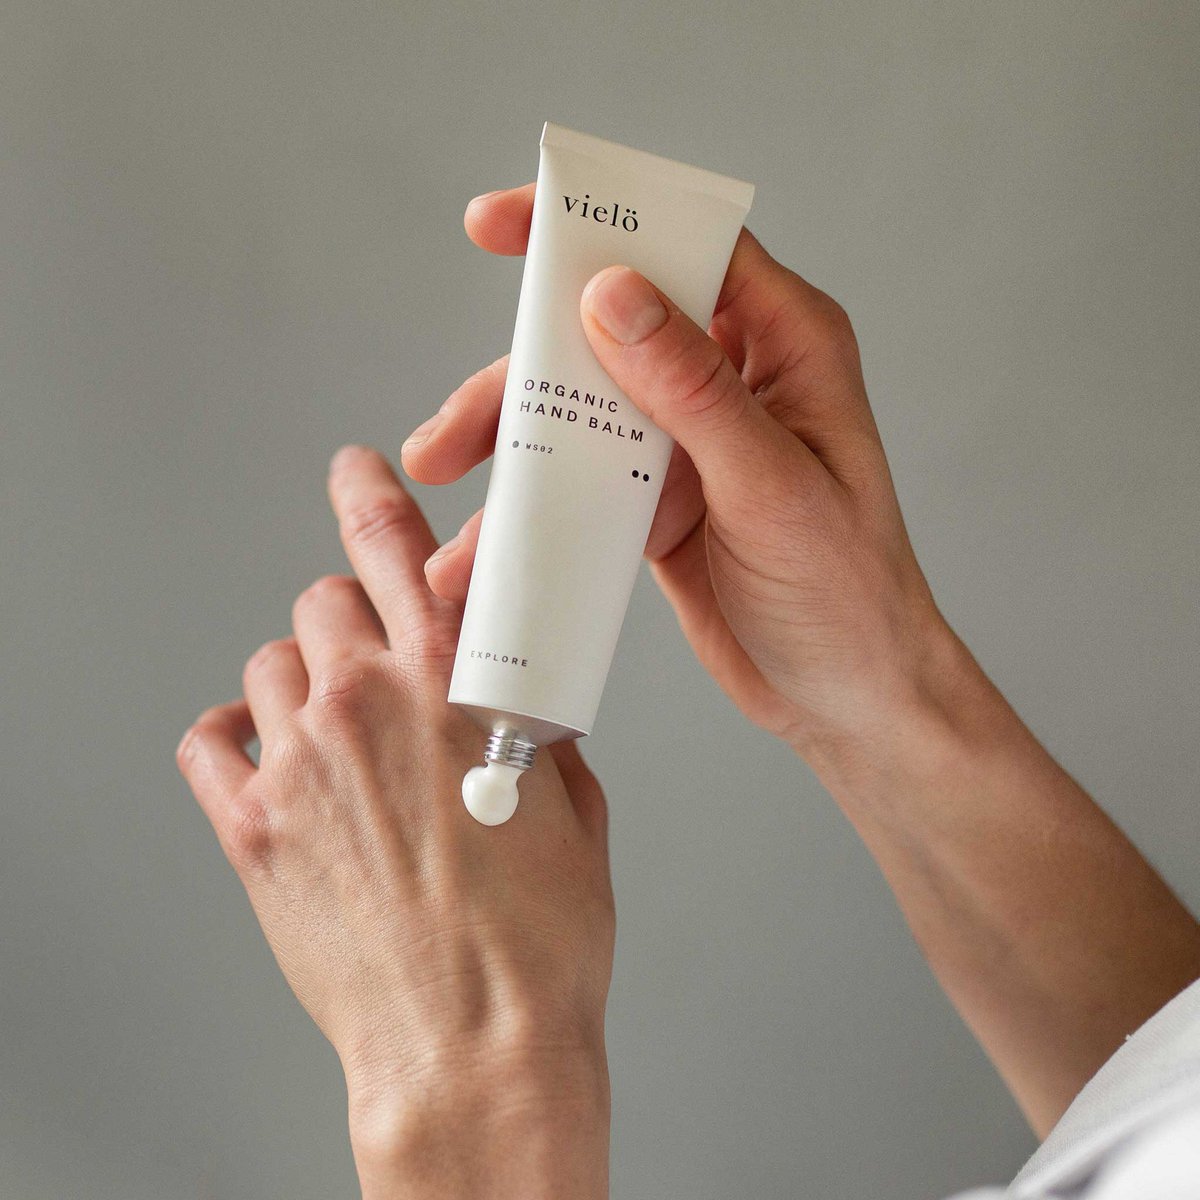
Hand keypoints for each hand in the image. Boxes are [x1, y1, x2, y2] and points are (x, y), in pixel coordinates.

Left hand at [176, 446, 613, 1198]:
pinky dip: (235, 738)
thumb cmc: (539, 937)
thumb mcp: (574, 802)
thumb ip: (538, 726)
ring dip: (302, 684)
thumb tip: (524, 706)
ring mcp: (299, 762)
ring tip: (337, 734)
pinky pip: (210, 742)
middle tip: (377, 667)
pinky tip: (269, 759)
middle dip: (352, 621)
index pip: (387, 540)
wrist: (478, 1043)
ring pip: (269, 666)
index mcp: (450, 678)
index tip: (353, 469)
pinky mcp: (252, 829)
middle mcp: (364, 702)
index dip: (366, 489)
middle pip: (322, 601)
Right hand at [403, 184, 949, 761]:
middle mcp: (730, 377)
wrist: (843, 695)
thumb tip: (613, 296)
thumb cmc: (845, 591)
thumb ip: (694, 392)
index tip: (501, 225)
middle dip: (518, 372)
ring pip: (576, 406)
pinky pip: (575, 479)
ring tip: (439, 482)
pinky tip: (477, 548)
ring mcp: (686, 439)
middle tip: (451, 431)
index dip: (595, 223)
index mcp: (784, 345)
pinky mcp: (654, 499)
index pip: (685, 249)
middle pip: (603, 331)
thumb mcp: (772, 488)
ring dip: (505, 440)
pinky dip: (524, 505)